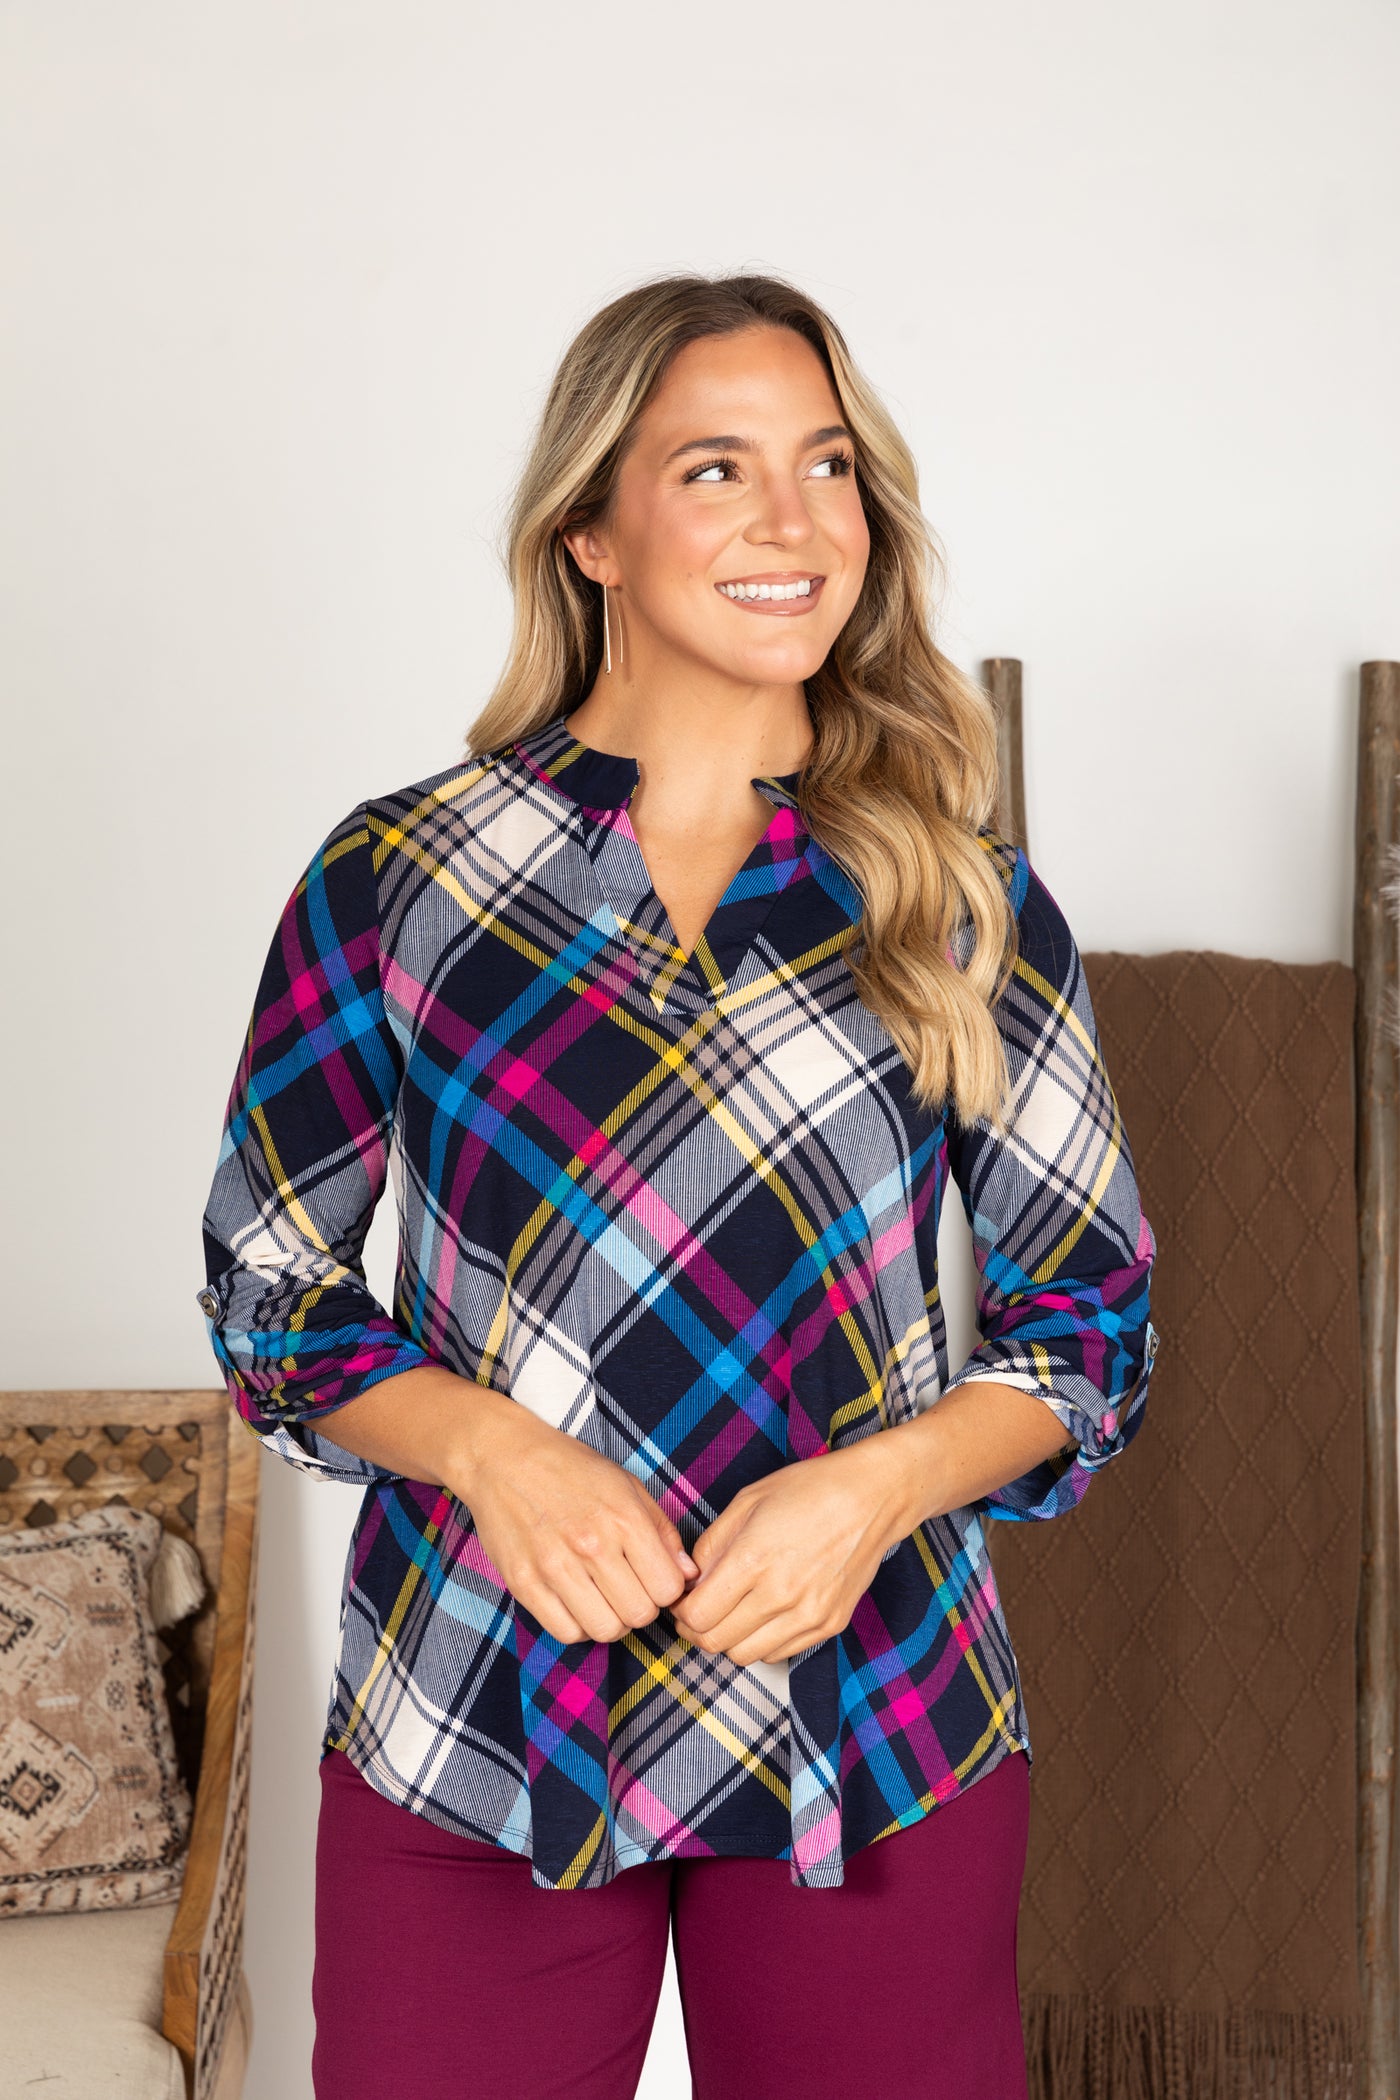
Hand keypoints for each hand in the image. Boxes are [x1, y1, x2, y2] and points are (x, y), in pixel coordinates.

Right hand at [455, 1400, 698, 1645]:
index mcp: (624, 1518)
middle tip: (627, 1588)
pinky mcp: (524, 1583)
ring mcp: (555, 1567)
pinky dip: (578, 1625)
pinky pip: (566, 1632)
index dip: (666, 1588)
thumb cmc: (570, 1468)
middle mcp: (592, 1545)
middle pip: (640, 1614)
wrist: (504, 1458)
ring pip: (605, 1630)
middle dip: (641, 1606)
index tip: (652, 1577)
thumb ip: (662, 1530)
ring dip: (611, 1620)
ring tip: (603, 1598)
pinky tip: (577, 1602)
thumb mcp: (626, 1485)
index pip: (668, 1588)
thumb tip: (687, 1573)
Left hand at [669, 1441, 906, 1666]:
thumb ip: (711, 1545)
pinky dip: (761, 1642)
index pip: (698, 1616)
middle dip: (697, 1630)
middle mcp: (780, 1594)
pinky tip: (763, 1615)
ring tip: (731, 1613)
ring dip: (729, 1639)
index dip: (680, 1612)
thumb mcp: (747, 1502)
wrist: (871, 1499)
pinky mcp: (829, 1625)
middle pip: (716, 1642)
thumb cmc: (809, 1490)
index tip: (682, 1602)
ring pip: (745, 1656)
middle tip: (697, 1612)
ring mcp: (808, 1615)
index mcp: (753, 1559)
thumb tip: (692, 1581)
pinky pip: (778, 1653)